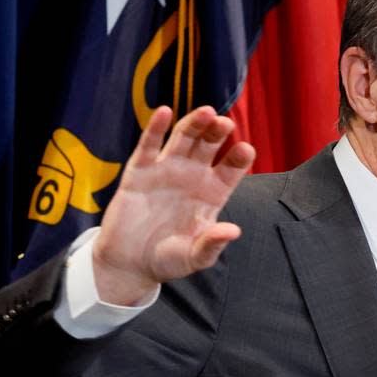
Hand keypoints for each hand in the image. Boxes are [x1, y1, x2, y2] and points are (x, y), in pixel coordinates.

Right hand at [91, 106, 255, 304]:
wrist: (130, 264)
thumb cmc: (168, 260)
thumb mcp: (194, 257)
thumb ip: (211, 244)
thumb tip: (233, 231)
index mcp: (213, 194)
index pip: (231, 169)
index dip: (239, 158)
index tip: (246, 150)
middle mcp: (193, 177)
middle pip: (209, 146)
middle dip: (218, 132)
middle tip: (225, 123)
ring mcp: (167, 171)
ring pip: (184, 139)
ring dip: (195, 124)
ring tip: (206, 112)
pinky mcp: (139, 171)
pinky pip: (148, 145)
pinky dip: (155, 128)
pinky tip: (164, 112)